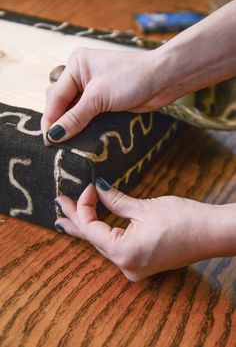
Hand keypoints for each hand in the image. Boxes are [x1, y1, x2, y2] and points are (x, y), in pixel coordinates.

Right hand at [41, 48, 173, 144]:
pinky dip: (82, 126)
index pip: (55, 96)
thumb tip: (54, 136)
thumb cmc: (132, 79)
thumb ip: (75, 117)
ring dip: (70, 125)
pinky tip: (79, 138)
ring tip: (65, 144)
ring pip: (73, 110)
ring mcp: (93, 88)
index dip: (50, 119)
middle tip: (56, 144)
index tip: (47, 141)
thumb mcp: (98, 97)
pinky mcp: (104, 100)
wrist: (163, 79)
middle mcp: (82, 75)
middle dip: (58, 121)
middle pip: (61, 102)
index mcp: (76, 65)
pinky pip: (86, 115)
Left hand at [53, 178, 235, 281]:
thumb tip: (97, 189)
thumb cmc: (183, 220)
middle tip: (58, 205)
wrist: (211, 233)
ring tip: (67, 218)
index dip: (84, 206)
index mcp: (124, 253)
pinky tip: (94, 228)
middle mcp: (126, 266)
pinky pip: (115, 249)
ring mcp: (134, 268)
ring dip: (87, 228)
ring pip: (103, 245)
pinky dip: (103, 235)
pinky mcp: (141, 264)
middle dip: (75, 220)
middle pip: (93, 239)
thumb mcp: (144, 207)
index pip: (91, 229)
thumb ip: (115, 201)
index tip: (87, 186)